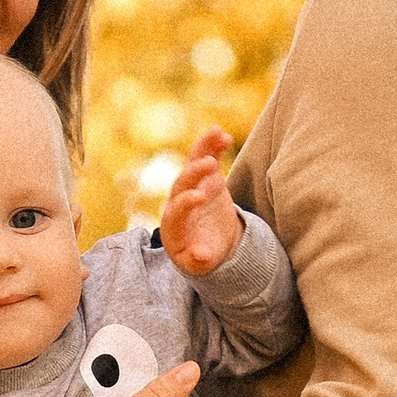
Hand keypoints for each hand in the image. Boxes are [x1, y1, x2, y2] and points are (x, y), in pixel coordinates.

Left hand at [160, 126, 238, 277]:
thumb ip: (200, 259)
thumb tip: (200, 256)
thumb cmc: (203, 255)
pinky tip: (223, 133)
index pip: (175, 211)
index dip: (184, 203)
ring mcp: (192, 186)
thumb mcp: (202, 263)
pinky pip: (206, 158)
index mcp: (173, 225)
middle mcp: (178, 202)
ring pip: (192, 164)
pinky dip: (212, 146)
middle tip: (209, 164)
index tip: (198, 197)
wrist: (211, 242)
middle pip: (181, 184)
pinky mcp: (205, 177)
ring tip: (217, 134)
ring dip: (203, 149)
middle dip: (193, 173)